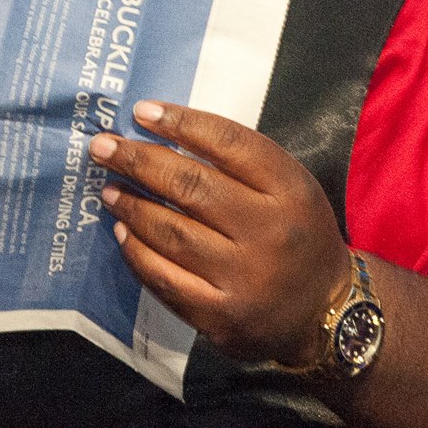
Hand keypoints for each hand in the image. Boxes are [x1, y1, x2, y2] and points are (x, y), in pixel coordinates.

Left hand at [91, 100, 350, 367]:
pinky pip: (165, 278)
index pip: (229, 143)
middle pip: (191, 186)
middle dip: (138, 160)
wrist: (325, 310)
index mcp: (291, 190)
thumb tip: (163, 133)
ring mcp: (243, 278)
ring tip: (109, 188)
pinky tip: (122, 232)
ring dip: (132, 205)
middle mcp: (269, 232)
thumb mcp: (289, 187)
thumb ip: (239, 163)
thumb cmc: (296, 234)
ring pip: (171, 232)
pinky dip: (137, 252)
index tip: (142, 111)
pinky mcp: (220, 316)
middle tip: (103, 146)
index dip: (181, 123)